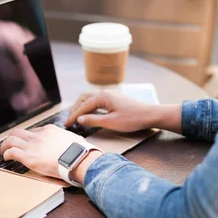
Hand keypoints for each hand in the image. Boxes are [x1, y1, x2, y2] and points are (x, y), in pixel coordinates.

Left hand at [0, 125, 92, 178]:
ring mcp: (33, 146)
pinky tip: (6, 158)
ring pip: (11, 140)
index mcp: (49, 130)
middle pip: (18, 132)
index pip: (33, 131)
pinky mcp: (29, 157)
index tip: (27, 144)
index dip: (28, 138)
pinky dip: (6, 154)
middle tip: (10, 145)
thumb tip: (77, 141)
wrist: (79, 160)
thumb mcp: (75, 139)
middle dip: (12, 139)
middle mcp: (39, 136)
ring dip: (5, 146)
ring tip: (4, 152)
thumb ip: (70, 139)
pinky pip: (12, 152)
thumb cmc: (80, 152)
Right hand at [65, 90, 180, 133]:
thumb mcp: (111, 123)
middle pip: (83, 98)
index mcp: (102, 97)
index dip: (73, 116)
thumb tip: (79, 119)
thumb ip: (93, 120)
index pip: (83, 106)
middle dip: (75, 109)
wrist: (150, 115)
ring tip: (76, 117)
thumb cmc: (132, 119)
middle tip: (69, 120)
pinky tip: (89, 113)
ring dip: (81, 106)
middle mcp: (105, 92)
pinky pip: (96, 100)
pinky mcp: (114, 98)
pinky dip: (89, 106)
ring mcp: (110, 94)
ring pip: (90, 98)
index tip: (66, 125)